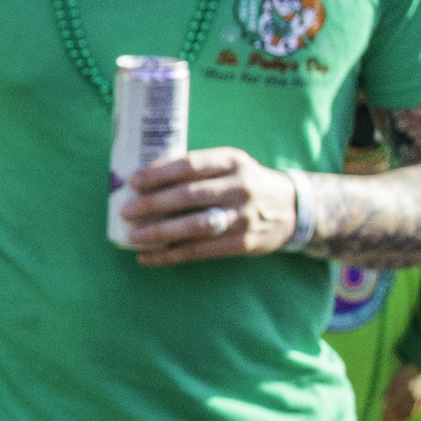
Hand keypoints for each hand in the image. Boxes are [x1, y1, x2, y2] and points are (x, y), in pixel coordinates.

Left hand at [123, 146, 306, 266]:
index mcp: (233, 162)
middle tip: (127, 211)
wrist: (294, 208)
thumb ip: (196, 170)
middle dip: (154, 204)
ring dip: (160, 233)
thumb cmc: (245, 183)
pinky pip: (201, 251)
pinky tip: (147, 257)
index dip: (160, 174)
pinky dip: (170, 255)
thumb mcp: (230, 166)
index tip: (134, 182)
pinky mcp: (243, 243)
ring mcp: (243, 217)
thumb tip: (142, 180)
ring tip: (133, 236)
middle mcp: (240, 187)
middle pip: (190, 196)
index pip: (191, 165)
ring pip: (196, 226)